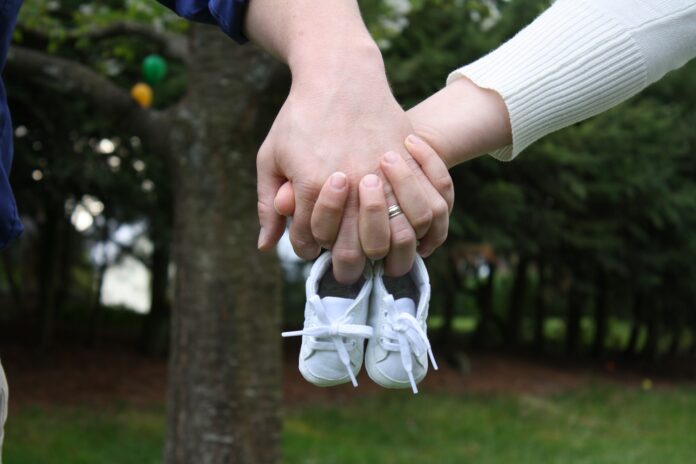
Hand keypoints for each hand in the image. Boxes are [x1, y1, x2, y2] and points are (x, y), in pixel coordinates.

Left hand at [256, 42, 426, 282]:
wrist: (340, 76)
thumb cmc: (300, 116)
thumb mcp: (271, 156)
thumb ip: (267, 204)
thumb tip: (267, 247)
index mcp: (312, 184)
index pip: (309, 240)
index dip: (306, 249)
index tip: (309, 245)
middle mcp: (352, 184)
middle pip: (354, 250)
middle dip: (346, 267)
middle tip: (346, 269)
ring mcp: (385, 173)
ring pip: (396, 236)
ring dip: (386, 252)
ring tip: (379, 254)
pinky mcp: (409, 162)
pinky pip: (428, 207)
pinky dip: (423, 227)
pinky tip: (407, 228)